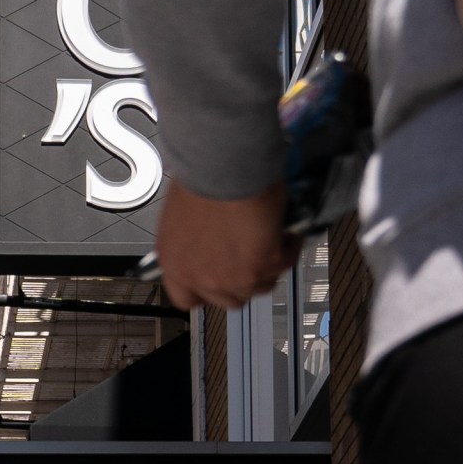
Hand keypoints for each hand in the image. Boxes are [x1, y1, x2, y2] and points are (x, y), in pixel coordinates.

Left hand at [154, 181, 287, 312]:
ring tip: (269, 237)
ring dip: (267, 265)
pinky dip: (288, 247)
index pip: (187, 298)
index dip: (207, 290)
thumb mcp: (183, 216)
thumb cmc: (201, 176)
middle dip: (243, 278)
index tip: (218, 279)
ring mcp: (232, 278)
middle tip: (251, 255)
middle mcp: (201, 277)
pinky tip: (284, 229)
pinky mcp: (261, 268)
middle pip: (229, 299)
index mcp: (174, 264)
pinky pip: (283, 265)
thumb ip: (194, 241)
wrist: (224, 164)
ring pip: (260, 286)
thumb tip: (210, 242)